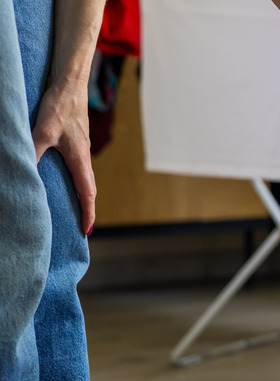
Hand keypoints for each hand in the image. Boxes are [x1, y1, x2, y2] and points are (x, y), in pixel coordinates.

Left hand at [32, 77, 95, 235]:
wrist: (71, 82)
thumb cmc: (61, 105)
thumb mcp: (43, 131)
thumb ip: (34, 152)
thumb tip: (23, 173)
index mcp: (80, 158)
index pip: (87, 192)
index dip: (88, 212)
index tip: (87, 230)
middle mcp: (83, 155)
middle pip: (88, 188)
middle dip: (86, 208)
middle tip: (82, 225)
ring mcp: (80, 148)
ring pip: (83, 177)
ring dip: (81, 194)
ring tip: (74, 207)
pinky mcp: (74, 140)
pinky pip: (77, 167)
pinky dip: (74, 180)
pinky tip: (62, 178)